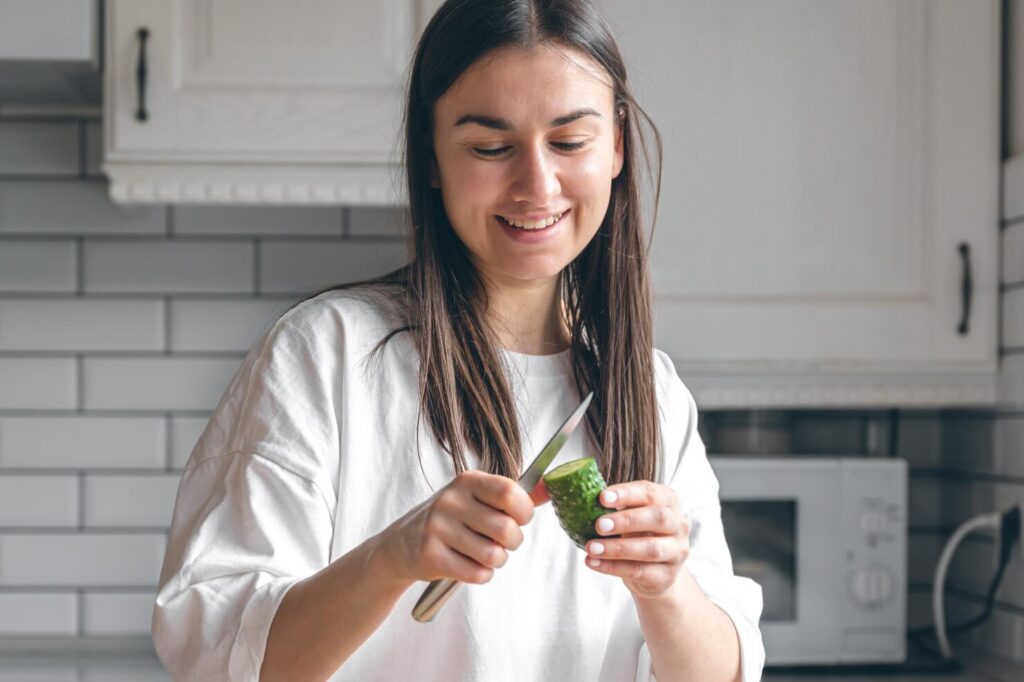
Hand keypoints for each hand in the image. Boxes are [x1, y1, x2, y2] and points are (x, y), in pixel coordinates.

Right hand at [380, 470, 539, 584]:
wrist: (401, 545)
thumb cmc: (450, 521)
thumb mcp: (473, 498)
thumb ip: (509, 496)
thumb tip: (549, 490)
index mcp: (467, 481)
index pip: (510, 492)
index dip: (524, 511)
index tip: (520, 519)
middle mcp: (451, 501)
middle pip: (507, 529)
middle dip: (513, 542)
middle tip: (501, 542)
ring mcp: (438, 528)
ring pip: (494, 556)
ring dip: (496, 561)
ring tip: (483, 554)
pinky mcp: (430, 556)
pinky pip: (477, 574)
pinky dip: (481, 575)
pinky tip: (468, 565)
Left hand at [583, 481, 690, 598]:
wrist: (657, 571)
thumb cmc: (640, 533)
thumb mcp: (632, 514)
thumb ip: (616, 507)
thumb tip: (584, 498)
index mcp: (669, 501)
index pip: (651, 492)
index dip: (627, 493)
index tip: (602, 497)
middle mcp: (679, 525)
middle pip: (658, 518)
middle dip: (626, 520)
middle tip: (599, 525)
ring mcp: (677, 552)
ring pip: (651, 549)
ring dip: (617, 548)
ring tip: (591, 547)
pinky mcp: (668, 576)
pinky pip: (640, 571)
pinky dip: (614, 567)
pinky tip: (594, 563)